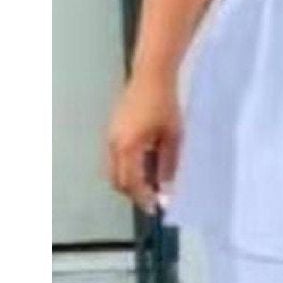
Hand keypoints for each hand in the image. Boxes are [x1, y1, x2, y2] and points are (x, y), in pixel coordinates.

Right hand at [104, 73, 181, 214]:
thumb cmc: (165, 103)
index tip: (155, 207)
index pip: (131, 183)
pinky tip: (144, 163)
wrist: (150, 74)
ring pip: (113, 169)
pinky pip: (114, 157)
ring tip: (150, 181)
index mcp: (128, 147)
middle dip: (133, 192)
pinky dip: (126, 167)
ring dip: (129, 180)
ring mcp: (110, 136)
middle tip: (152, 198)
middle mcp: (113, 144)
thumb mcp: (173, 137)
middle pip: (117, 180)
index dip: (143, 198)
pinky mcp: (112, 129)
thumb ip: (168, 165)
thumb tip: (166, 188)